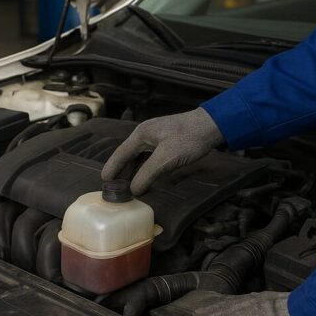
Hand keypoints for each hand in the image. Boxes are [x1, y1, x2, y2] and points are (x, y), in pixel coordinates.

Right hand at [101, 108, 223, 194]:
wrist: (211, 126)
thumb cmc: (188, 139)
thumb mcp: (166, 158)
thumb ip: (148, 173)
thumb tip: (133, 189)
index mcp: (141, 134)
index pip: (121, 153)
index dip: (112, 168)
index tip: (104, 181)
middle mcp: (146, 134)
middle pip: (128, 154)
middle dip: (121, 170)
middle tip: (114, 187)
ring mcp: (156, 136)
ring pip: (139, 155)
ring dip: (133, 169)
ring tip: (128, 185)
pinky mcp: (166, 140)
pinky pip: (149, 155)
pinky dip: (144, 166)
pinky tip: (146, 176)